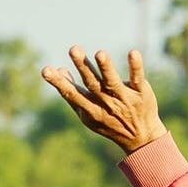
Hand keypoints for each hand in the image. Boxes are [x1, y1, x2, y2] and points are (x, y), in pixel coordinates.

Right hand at [41, 47, 166, 153]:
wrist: (141, 137)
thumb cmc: (109, 122)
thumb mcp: (87, 113)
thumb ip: (73, 94)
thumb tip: (59, 70)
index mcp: (91, 109)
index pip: (73, 94)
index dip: (59, 83)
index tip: (46, 70)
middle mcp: (106, 103)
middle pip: (93, 83)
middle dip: (83, 66)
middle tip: (74, 49)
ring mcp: (124, 99)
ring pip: (113, 82)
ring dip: (106, 67)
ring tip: (99, 53)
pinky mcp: (141, 93)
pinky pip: (138, 78)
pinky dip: (136, 67)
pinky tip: (133, 53)